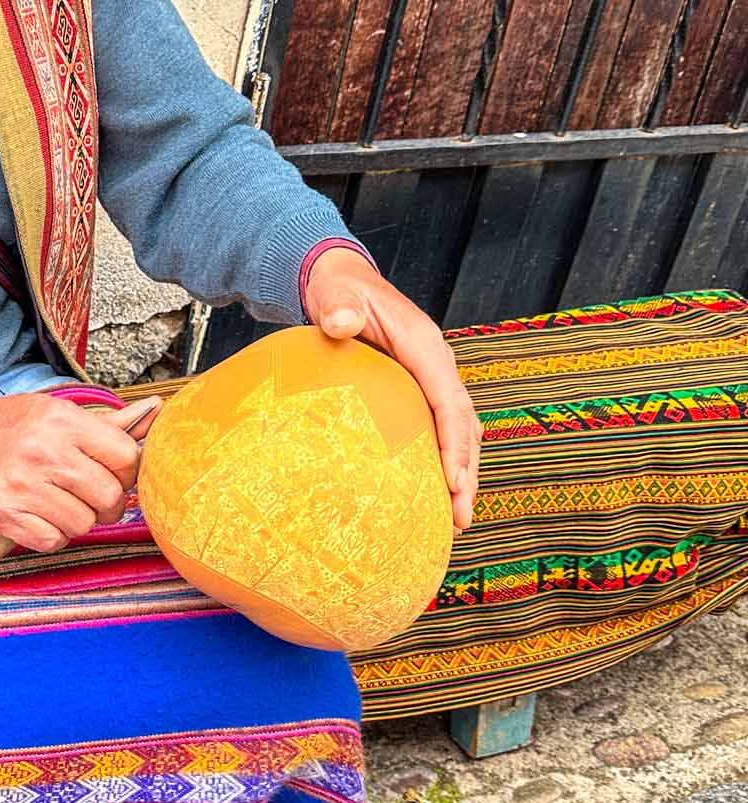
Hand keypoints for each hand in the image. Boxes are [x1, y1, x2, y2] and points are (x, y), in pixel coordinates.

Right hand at [0, 393, 163, 552]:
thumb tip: (159, 413)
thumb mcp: (58, 412)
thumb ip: (108, 424)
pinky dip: (54, 533)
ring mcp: (21, 486)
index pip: (125, 456)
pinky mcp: (5, 515)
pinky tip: (42, 514)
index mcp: (61, 422)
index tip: (116, 472)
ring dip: (80, 518)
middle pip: (109, 497)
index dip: (128, 471)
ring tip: (63, 502)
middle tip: (94, 495)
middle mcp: (42, 453)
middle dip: (108, 502)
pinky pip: (54, 540)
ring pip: (84, 523)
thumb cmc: (15, 426)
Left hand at [302, 247, 481, 531]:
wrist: (344, 282)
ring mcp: (432, 378)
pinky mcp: (421, 390)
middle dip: (466, 472)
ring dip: (462, 473)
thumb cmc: (339, 291)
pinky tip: (437, 494)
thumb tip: (339, 323)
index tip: (454, 483)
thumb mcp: (336, 295)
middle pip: (463, 425)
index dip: (454, 444)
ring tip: (456, 520)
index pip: (448, 402)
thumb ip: (339, 309)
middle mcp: (438, 364)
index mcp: (424, 346)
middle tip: (460, 520)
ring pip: (459, 432)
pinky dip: (446, 461)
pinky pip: (441, 429)